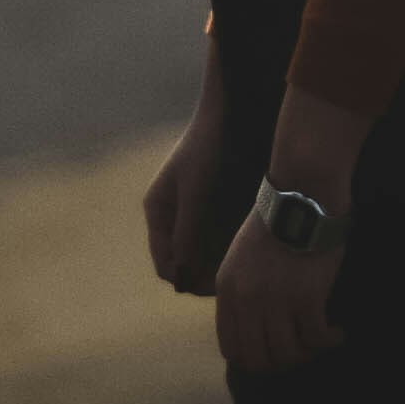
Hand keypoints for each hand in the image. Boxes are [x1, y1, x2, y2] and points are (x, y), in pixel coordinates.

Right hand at [143, 71, 228, 294]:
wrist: (232, 114)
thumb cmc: (208, 148)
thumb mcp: (195, 192)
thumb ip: (187, 232)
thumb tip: (182, 274)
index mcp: (158, 211)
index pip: (164, 264)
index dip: (186, 281)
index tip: (214, 289)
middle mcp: (172, 216)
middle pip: (182, 262)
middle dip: (201, 276)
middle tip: (232, 285)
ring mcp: (192, 211)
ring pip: (199, 254)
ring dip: (215, 266)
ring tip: (241, 271)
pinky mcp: (212, 207)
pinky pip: (215, 239)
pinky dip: (225, 250)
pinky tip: (246, 251)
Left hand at [213, 204, 345, 373]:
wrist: (301, 195)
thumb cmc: (277, 222)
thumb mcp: (240, 257)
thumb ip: (240, 291)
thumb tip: (252, 328)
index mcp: (227, 290)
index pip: (231, 348)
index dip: (254, 360)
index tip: (274, 354)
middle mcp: (246, 300)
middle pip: (258, 359)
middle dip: (281, 363)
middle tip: (300, 352)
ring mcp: (275, 301)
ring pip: (289, 354)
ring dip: (308, 354)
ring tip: (321, 340)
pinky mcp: (306, 297)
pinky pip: (317, 338)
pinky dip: (329, 340)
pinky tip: (337, 333)